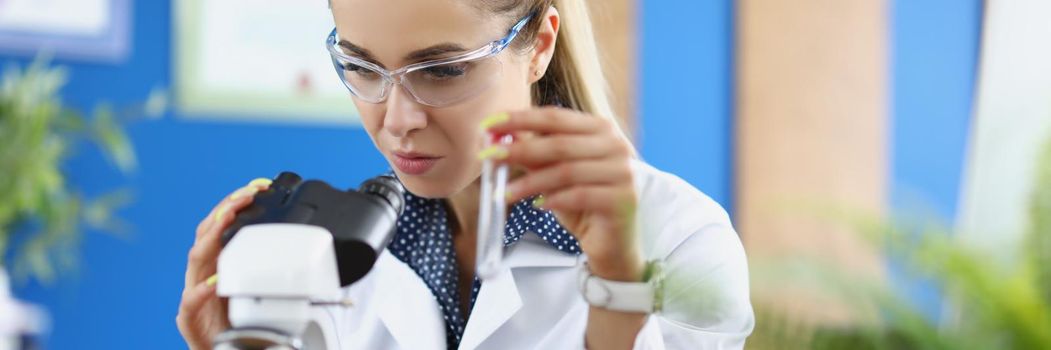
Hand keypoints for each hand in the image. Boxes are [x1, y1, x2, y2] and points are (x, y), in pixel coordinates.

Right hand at [176, 178, 270, 349]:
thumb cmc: (237, 318)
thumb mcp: (255, 285)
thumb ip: (266, 264)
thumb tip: (296, 241)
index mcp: (217, 261)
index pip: (221, 224)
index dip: (234, 203)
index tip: (255, 187)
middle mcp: (202, 272)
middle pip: (207, 232)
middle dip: (225, 210)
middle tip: (244, 195)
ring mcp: (192, 292)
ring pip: (196, 258)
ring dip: (212, 237)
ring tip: (227, 221)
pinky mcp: (189, 317)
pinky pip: (191, 300)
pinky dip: (201, 290)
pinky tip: (214, 282)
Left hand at [481, 107, 642, 281]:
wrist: (613, 241)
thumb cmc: (583, 203)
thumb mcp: (554, 174)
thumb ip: (532, 154)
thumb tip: (498, 138)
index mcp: (601, 129)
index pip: (555, 118)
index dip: (520, 119)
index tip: (489, 124)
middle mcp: (616, 146)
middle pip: (559, 143)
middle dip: (519, 149)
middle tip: (489, 155)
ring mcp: (623, 172)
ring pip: (566, 171)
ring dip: (530, 182)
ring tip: (505, 192)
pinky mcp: (622, 199)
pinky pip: (579, 196)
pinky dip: (554, 200)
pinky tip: (536, 206)